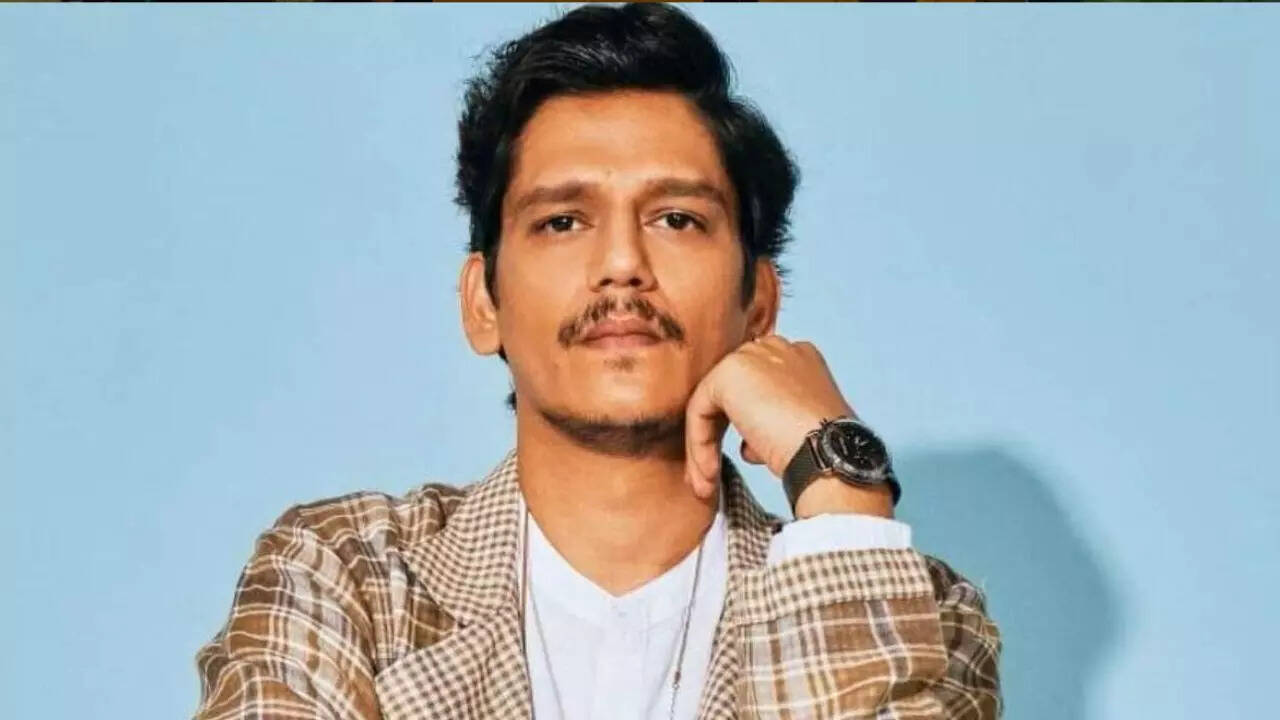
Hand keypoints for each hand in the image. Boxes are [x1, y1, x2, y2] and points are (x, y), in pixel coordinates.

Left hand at [683, 334, 853, 496]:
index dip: (746, 422)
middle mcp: (776, 349)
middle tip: (712, 473)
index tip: (746, 457)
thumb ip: (772, 424)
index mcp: (799, 358)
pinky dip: (700, 444)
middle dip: (717, 435)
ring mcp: (752, 356)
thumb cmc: (824, 451)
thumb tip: (748, 444)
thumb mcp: (799, 431)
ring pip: (712, 403)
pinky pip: (700, 410)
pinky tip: (709, 473)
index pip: (757, 385)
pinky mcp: (729, 372)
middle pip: (730, 392)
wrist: (829, 451)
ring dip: (705, 447)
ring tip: (708, 483)